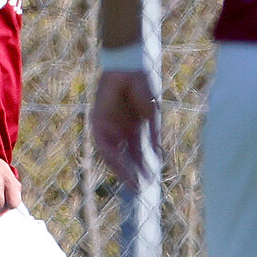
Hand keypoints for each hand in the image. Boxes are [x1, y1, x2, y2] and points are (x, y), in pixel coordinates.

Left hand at [91, 70, 159, 189]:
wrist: (130, 68)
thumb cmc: (143, 87)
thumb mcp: (151, 116)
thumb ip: (153, 136)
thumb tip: (159, 157)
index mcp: (134, 130)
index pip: (138, 154)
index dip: (144, 167)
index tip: (151, 181)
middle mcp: (120, 131)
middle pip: (125, 157)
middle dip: (132, 173)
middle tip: (139, 188)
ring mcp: (108, 127)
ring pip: (113, 154)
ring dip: (121, 168)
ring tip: (131, 181)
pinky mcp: (97, 121)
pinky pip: (103, 142)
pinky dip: (111, 154)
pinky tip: (119, 164)